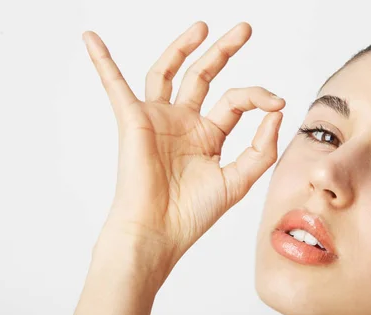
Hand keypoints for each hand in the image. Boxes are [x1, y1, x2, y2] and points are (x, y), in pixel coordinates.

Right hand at [84, 21, 283, 282]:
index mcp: (208, 136)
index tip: (278, 101)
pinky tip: (92, 39)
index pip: (235, 102)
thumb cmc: (193, 213)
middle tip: (245, 29)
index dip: (258, 96)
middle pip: (203, 76)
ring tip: (203, 26)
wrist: (159, 232)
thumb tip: (277, 113)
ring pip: (169, 72)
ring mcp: (158, 119)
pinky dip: (103, 62)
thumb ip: (261, 148)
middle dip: (224, 51)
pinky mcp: (133, 121)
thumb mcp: (238, 180)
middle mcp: (184, 123)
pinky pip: (115, 85)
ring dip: (183, 47)